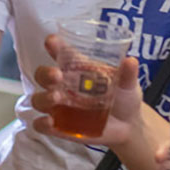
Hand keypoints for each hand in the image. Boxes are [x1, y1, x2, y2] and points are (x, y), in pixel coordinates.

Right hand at [24, 34, 142, 145]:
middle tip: (57, 75)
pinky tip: (50, 122)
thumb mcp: (128, 85)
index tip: (51, 41)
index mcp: (78, 69)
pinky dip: (41, 124)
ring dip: (43, 97)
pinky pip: (41, 125)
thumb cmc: (124, 98)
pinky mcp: (59, 127)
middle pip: (43, 75)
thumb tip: (130, 61)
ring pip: (38, 99)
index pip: (61, 53)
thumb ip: (127, 74)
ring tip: (57, 98)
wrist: (129, 127)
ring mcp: (60, 107)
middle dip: (45, 73)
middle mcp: (64, 86)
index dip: (53, 45)